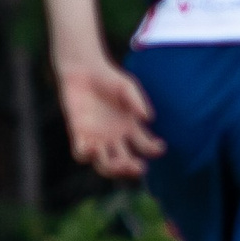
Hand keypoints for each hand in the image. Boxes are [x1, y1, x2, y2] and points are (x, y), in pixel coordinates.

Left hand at [56, 60, 161, 178]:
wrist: (83, 71)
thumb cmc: (108, 78)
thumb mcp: (126, 87)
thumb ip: (137, 102)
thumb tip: (148, 119)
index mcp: (130, 128)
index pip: (145, 147)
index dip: (154, 150)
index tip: (160, 146)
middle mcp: (115, 138)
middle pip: (125, 163)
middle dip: (132, 169)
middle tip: (138, 166)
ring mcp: (96, 138)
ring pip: (104, 165)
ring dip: (112, 168)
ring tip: (119, 162)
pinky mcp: (79, 135)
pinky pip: (81, 153)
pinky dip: (87, 154)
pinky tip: (93, 146)